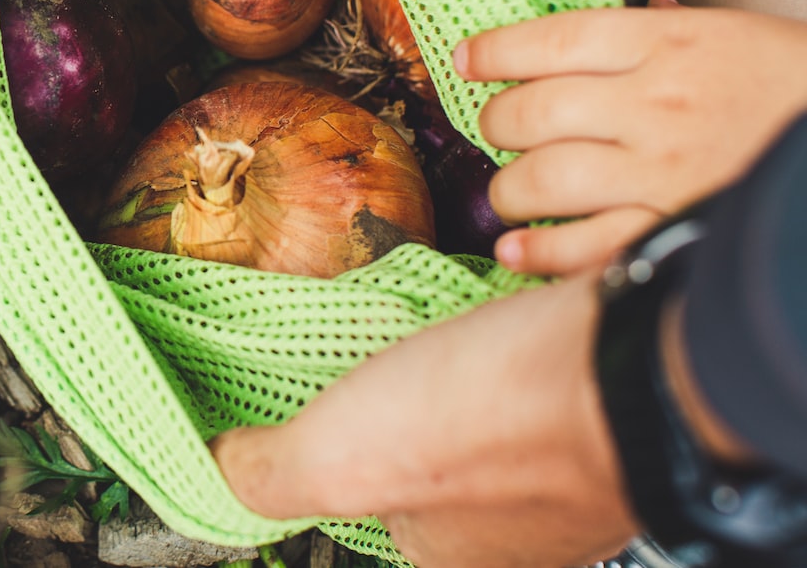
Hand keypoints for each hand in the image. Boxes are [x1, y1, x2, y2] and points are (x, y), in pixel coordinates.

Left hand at [211, 274, 635, 567]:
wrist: (638, 354)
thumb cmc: (500, 420)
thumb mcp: (339, 457)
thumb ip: (270, 474)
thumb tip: (213, 471)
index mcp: (449, 556)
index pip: (364, 517)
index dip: (323, 461)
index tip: (302, 412)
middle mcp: (512, 522)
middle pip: (420, 461)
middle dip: (382, 406)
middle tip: (346, 357)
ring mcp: (557, 456)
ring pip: (471, 412)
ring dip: (432, 366)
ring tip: (393, 325)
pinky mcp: (586, 390)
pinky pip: (515, 367)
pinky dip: (482, 338)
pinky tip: (459, 309)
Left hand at [457, 6, 806, 274]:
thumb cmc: (796, 85)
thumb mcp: (735, 33)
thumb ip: (667, 28)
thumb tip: (630, 8)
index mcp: (670, 44)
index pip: (552, 40)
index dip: (494, 51)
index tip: (466, 59)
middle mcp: (657, 104)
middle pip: (531, 112)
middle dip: (496, 123)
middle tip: (498, 130)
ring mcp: (664, 171)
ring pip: (544, 179)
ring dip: (509, 190)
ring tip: (509, 194)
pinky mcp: (675, 227)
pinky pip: (584, 245)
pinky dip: (538, 252)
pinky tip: (516, 249)